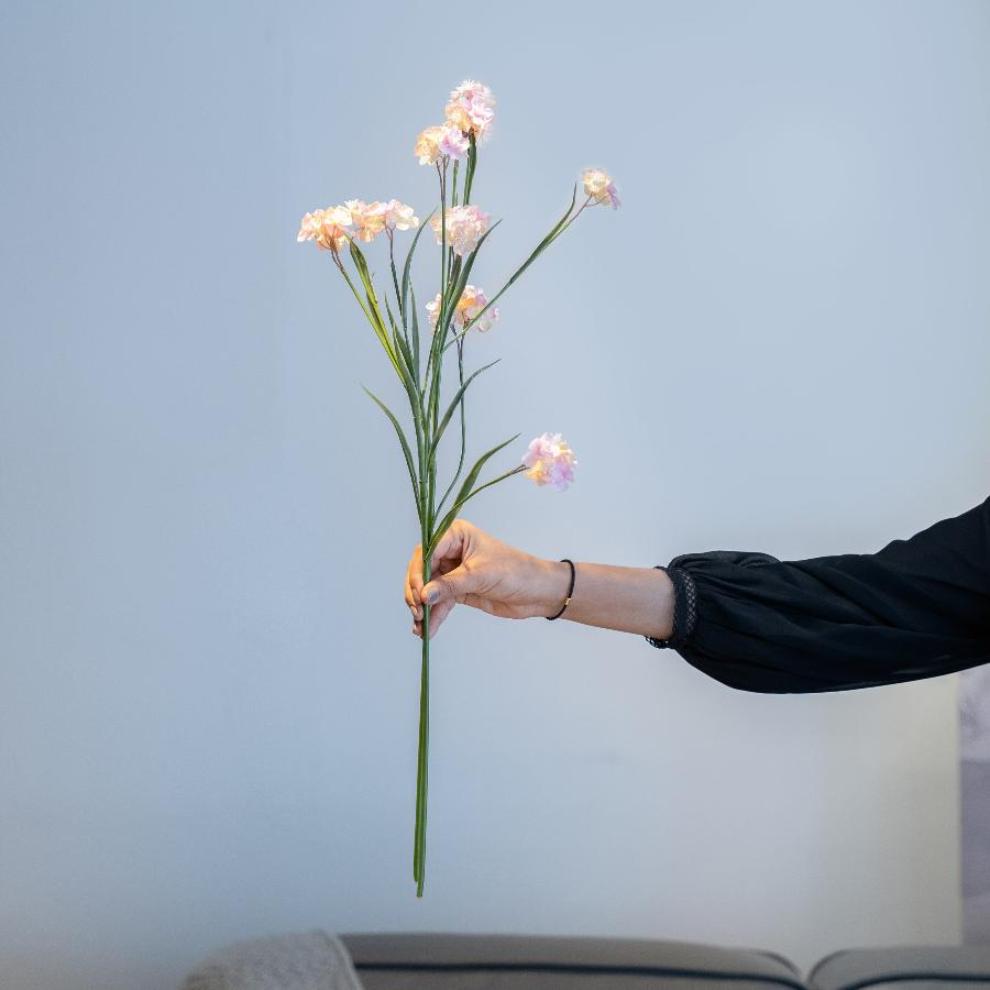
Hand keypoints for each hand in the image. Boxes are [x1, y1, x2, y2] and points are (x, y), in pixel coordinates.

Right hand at [403, 518, 570, 639]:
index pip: (427, 550)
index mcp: (456, 534)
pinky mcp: (458, 590)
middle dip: (416, 592)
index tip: (417, 593)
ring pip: (428, 589)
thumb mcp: (480, 576)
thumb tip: (423, 595)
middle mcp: (451, 550)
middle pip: (421, 570)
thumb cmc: (516, 572)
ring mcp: (453, 571)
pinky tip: (426, 631)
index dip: (418, 572)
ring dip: (422, 608)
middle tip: (416, 611)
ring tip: (419, 628)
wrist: (538, 592)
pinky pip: (439, 602)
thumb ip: (450, 585)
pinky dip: (432, 616)